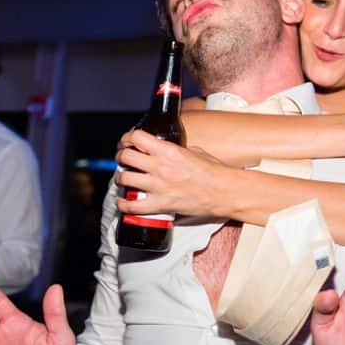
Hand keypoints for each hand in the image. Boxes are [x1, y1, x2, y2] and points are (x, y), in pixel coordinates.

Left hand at [115, 129, 230, 217]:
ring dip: (120, 178)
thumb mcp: (195, 152)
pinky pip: (133, 206)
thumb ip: (177, 150)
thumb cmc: (214, 172)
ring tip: (123, 179)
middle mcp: (160, 167)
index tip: (127, 142)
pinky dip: (123, 205)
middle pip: (126, 156)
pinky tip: (122, 203)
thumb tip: (168, 152)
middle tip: (123, 159)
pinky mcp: (161, 204)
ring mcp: (159, 186)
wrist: (224, 192)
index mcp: (169, 150)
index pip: (137, 137)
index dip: (128, 138)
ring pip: (124, 178)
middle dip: (121, 157)